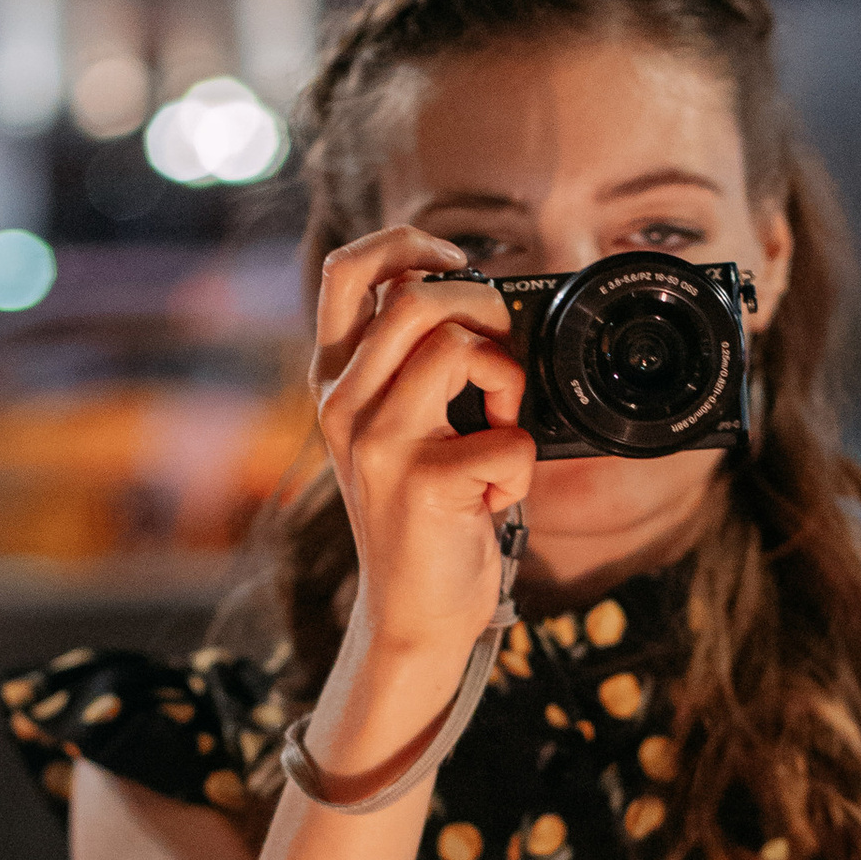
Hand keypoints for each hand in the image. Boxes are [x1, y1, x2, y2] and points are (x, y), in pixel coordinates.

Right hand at [310, 226, 535, 674]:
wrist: (413, 615)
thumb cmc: (426, 517)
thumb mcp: (402, 428)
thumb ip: (415, 364)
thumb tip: (477, 299)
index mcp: (337, 380)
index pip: (349, 270)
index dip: (410, 244)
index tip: (457, 266)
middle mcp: (344, 403)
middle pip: (418, 294)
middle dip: (486, 311)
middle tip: (503, 365)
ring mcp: (377, 442)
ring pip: (456, 345)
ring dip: (508, 381)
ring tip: (501, 427)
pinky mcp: (420, 485)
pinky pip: (506, 435)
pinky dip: (523, 463)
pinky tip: (498, 494)